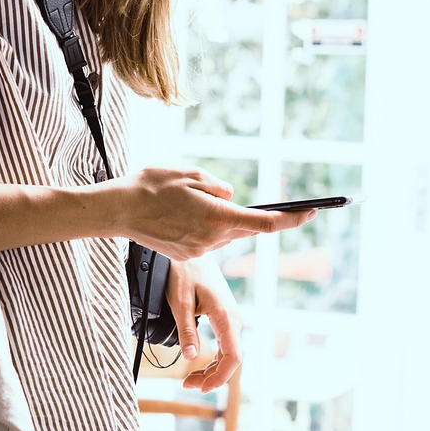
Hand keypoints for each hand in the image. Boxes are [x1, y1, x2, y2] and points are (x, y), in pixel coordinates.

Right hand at [112, 167, 315, 260]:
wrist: (118, 210)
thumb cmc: (151, 185)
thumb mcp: (190, 174)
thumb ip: (217, 187)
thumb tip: (230, 198)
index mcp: (216, 216)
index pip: (263, 222)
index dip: (291, 219)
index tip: (311, 212)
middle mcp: (211, 239)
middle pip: (244, 227)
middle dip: (250, 215)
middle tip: (248, 201)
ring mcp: (199, 251)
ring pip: (225, 233)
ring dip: (221, 218)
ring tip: (191, 201)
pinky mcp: (187, 256)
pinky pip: (208, 239)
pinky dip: (204, 226)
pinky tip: (183, 214)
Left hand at [165, 257, 240, 393]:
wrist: (191, 253)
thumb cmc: (184, 272)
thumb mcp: (179, 301)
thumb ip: (186, 329)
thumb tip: (190, 356)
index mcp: (225, 316)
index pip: (232, 357)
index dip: (219, 377)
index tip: (200, 387)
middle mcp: (233, 319)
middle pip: (231, 359)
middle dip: (212, 377)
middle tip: (187, 385)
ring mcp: (231, 318)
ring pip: (229, 353)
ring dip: (212, 370)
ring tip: (190, 380)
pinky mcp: (224, 317)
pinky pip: (225, 345)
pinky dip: (213, 359)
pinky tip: (199, 365)